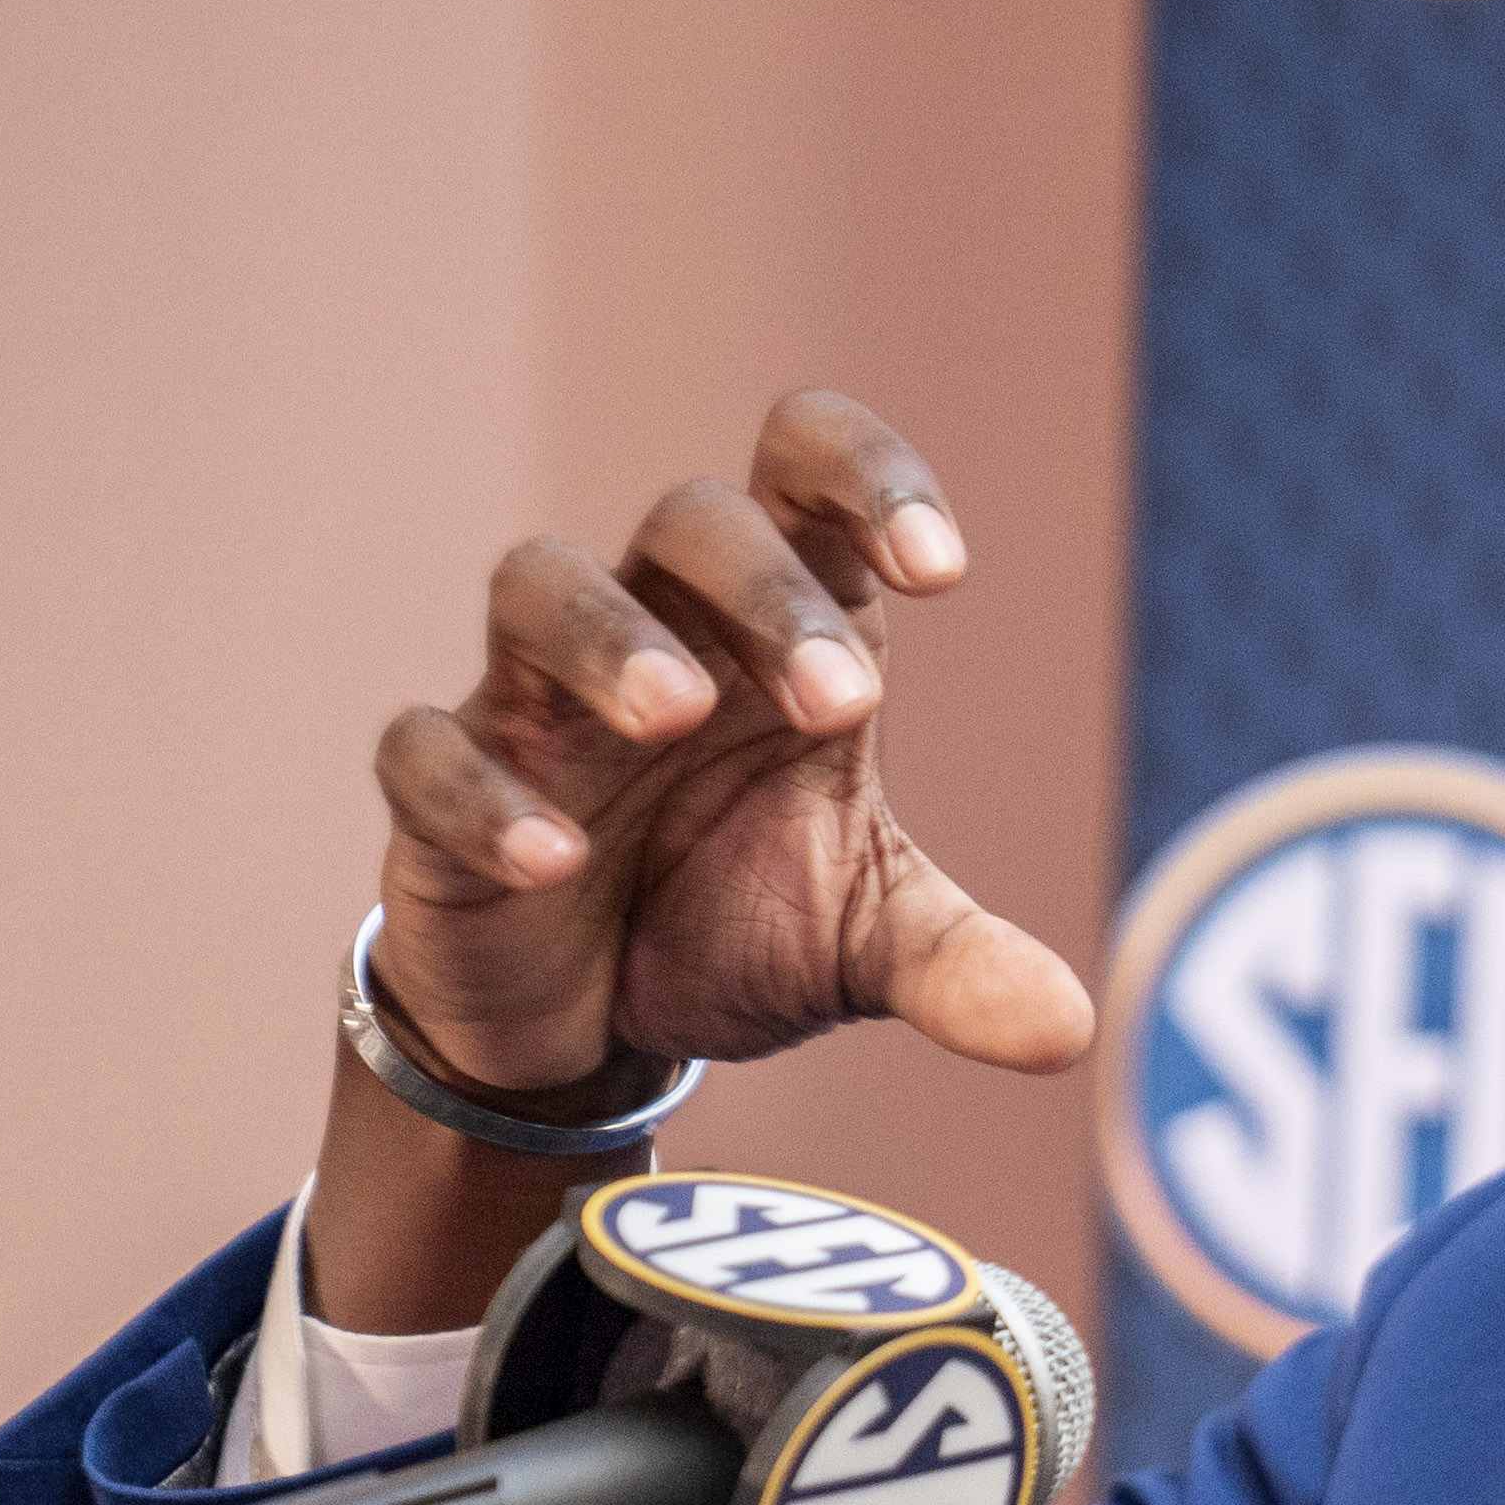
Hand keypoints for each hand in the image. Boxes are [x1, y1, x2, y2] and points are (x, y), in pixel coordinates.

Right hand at [363, 389, 1091, 1093]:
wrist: (595, 1024)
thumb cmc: (735, 919)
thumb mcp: (867, 947)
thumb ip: (964, 968)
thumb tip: (1074, 1032)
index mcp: (778, 630)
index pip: (807, 473)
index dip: (870, 482)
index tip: (941, 570)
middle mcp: (657, 631)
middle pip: (689, 520)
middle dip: (765, 592)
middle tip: (844, 705)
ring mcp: (535, 701)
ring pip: (538, 584)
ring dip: (608, 637)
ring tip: (677, 713)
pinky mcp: (441, 789)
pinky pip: (430, 750)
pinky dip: (487, 795)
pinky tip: (556, 863)